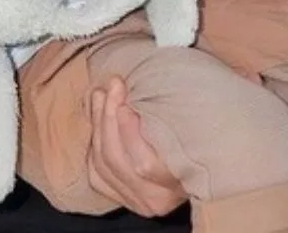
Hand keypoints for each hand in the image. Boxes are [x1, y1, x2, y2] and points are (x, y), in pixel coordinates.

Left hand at [86, 77, 185, 217]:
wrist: (190, 170)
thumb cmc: (193, 141)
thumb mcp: (188, 131)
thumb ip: (168, 120)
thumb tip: (137, 93)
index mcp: (177, 184)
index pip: (144, 165)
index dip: (128, 132)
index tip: (125, 104)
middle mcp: (154, 199)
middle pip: (116, 159)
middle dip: (108, 118)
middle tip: (112, 88)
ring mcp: (134, 200)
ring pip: (101, 163)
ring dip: (98, 123)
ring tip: (101, 95)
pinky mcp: (118, 197)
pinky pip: (95, 170)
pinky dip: (94, 143)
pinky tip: (98, 120)